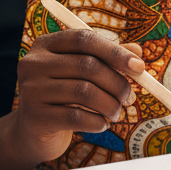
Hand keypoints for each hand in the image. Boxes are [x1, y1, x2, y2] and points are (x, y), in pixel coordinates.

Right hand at [10, 30, 144, 165]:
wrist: (35, 130)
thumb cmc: (66, 95)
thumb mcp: (84, 74)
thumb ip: (108, 60)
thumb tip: (138, 52)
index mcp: (46, 45)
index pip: (84, 39)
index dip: (115, 52)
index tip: (140, 68)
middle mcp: (33, 63)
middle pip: (88, 65)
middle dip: (118, 84)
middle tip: (130, 98)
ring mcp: (30, 90)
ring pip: (84, 92)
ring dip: (111, 105)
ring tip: (116, 113)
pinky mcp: (35, 116)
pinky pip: (77, 117)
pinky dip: (97, 122)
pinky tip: (101, 124)